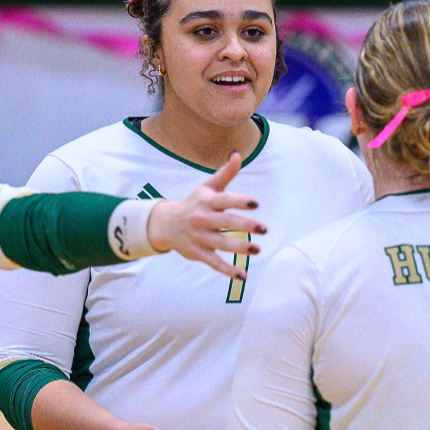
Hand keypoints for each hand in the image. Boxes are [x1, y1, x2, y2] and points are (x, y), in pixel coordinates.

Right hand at [145, 153, 265, 279]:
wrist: (166, 224)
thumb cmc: (194, 203)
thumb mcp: (207, 187)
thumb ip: (225, 174)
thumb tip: (237, 154)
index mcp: (207, 201)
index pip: (225, 200)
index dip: (239, 202)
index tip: (255, 204)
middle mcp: (202, 218)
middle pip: (225, 222)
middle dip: (245, 226)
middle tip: (264, 229)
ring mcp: (199, 237)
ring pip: (220, 243)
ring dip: (239, 247)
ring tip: (257, 250)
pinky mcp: (197, 253)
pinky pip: (213, 262)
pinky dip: (227, 270)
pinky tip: (242, 275)